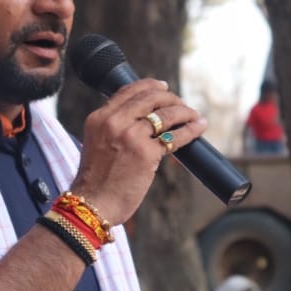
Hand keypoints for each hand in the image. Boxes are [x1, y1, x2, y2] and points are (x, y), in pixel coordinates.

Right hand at [68, 78, 206, 225]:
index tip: (164, 88)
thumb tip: (142, 119)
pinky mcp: (146, 153)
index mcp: (99, 118)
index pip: (128, 90)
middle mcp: (114, 122)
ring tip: (194, 115)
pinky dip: (190, 130)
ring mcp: (131, 136)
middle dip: (171, 98)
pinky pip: (175, 137)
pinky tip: (198, 127)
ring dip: (185, 112)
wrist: (92, 204)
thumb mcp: (96, 143)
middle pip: (150, 97)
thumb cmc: (96, 180)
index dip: (150, 86)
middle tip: (181, 104)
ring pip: (166, 114)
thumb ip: (113, 127)